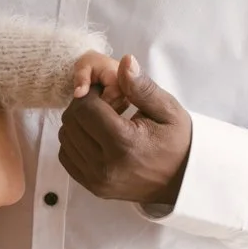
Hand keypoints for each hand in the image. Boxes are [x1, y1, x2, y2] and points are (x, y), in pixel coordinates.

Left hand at [58, 56, 192, 206]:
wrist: (182, 180)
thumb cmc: (177, 142)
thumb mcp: (167, 110)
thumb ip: (142, 87)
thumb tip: (126, 61)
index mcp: (124, 143)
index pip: (85, 108)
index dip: (91, 94)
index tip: (105, 92)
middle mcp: (105, 165)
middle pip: (71, 122)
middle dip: (83, 107)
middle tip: (104, 105)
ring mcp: (97, 180)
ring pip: (65, 139)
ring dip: (78, 124)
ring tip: (102, 122)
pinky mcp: (93, 187)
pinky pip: (66, 157)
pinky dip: (75, 143)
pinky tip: (95, 137)